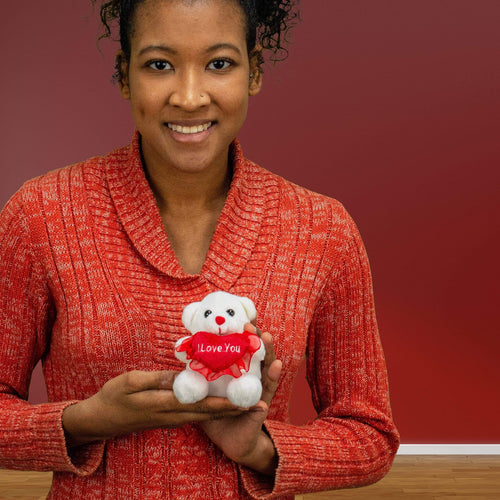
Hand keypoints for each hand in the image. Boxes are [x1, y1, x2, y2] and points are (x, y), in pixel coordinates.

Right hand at [62, 370, 243, 446]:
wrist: (100, 420)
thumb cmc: (113, 397)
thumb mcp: (131, 381)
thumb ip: (158, 379)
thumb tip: (183, 375)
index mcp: (162, 406)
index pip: (199, 405)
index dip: (223, 403)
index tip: (244, 400)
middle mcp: (171, 416)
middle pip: (207, 414)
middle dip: (232, 408)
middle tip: (255, 402)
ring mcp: (170, 420)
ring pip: (202, 415)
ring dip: (223, 409)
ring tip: (244, 401)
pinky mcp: (168, 418)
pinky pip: (194, 414)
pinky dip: (210, 408)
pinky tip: (219, 399)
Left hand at [200, 325, 281, 474]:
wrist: (230, 441)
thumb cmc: (216, 413)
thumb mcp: (203, 391)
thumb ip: (196, 375)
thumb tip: (181, 356)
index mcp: (236, 369)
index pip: (239, 346)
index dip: (240, 332)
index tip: (240, 315)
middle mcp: (250, 375)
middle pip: (254, 351)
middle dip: (253, 336)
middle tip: (249, 323)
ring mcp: (257, 387)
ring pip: (265, 365)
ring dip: (267, 350)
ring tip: (266, 336)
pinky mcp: (261, 402)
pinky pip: (268, 388)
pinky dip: (273, 376)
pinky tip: (276, 365)